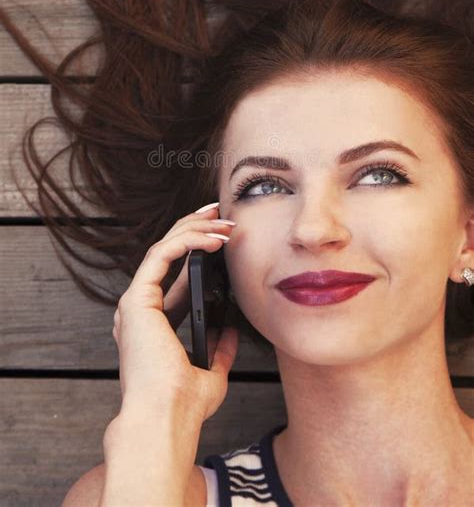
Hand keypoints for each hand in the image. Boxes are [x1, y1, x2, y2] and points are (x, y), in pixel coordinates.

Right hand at [111, 202, 238, 423]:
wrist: (167, 418)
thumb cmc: (184, 405)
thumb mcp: (211, 372)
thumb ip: (218, 349)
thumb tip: (231, 330)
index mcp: (152, 324)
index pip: (174, 274)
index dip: (197, 249)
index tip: (223, 235)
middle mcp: (139, 310)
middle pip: (167, 253)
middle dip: (194, 227)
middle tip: (220, 213)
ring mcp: (134, 303)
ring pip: (163, 248)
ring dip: (195, 230)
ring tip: (224, 223)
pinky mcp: (136, 300)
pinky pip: (162, 255)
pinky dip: (187, 241)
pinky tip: (213, 239)